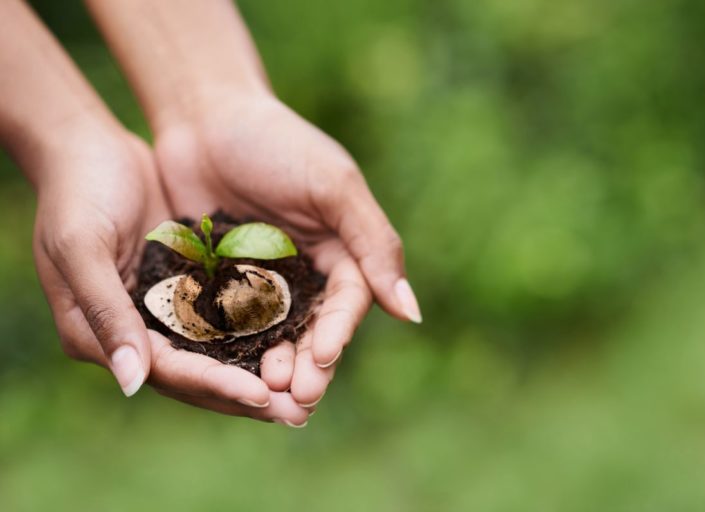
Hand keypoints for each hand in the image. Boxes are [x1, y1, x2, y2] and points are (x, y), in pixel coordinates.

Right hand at [32, 126, 311, 425]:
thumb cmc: (75, 192)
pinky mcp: (188, 285)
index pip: (168, 371)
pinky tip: (296, 337)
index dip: (215, 384)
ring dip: (261, 370)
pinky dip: (259, 330)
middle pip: (198, 375)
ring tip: (308, 385)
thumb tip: (133, 383)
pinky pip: (228, 315)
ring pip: (219, 353)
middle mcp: (136, 332)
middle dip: (249, 394)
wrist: (88, 147)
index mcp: (100, 335)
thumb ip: (106, 313)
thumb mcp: (81, 248)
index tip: (262, 395)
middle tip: (300, 411)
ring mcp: (164, 310)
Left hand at [154, 93, 420, 406]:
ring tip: (263, 399)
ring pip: (271, 337)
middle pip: (311, 330)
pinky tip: (221, 376)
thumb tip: (412, 312)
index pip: (348, 303)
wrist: (203, 114)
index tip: (322, 360)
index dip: (337, 334)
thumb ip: (374, 243)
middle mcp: (304, 273)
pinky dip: (228, 353)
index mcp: (340, 251)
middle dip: (306, 367)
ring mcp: (259, 281)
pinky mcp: (217, 284)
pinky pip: (226, 324)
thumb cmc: (275, 142)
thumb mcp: (333, 186)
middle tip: (294, 402)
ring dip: (270, 369)